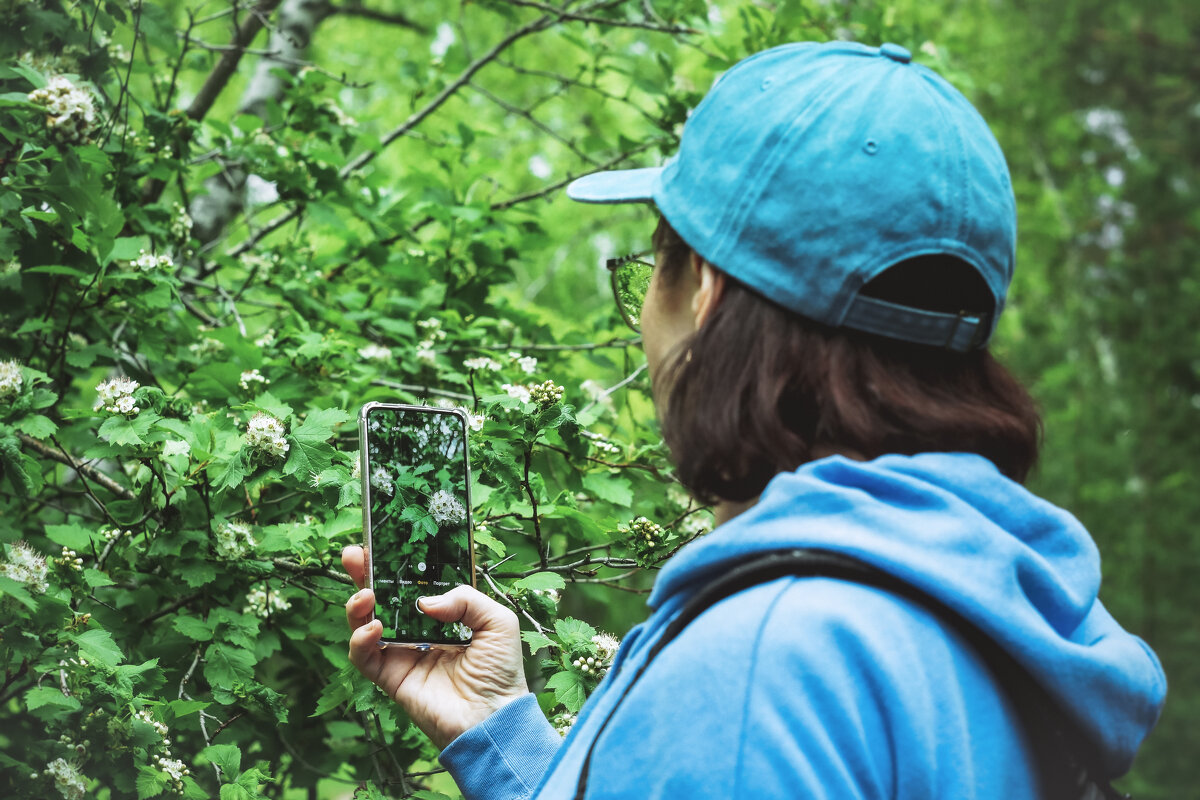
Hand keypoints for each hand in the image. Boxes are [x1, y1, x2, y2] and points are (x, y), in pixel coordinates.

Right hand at [342, 545, 528, 748]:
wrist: (494, 718)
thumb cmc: (501, 671)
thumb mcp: (497, 621)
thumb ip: (465, 598)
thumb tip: (424, 601)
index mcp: (443, 615)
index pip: (412, 583)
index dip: (396, 565)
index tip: (381, 544)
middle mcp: (418, 632)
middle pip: (382, 598)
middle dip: (364, 575)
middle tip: (354, 556)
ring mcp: (402, 655)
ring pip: (365, 624)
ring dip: (358, 606)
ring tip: (365, 595)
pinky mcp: (391, 679)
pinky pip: (364, 658)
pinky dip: (360, 641)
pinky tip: (374, 628)